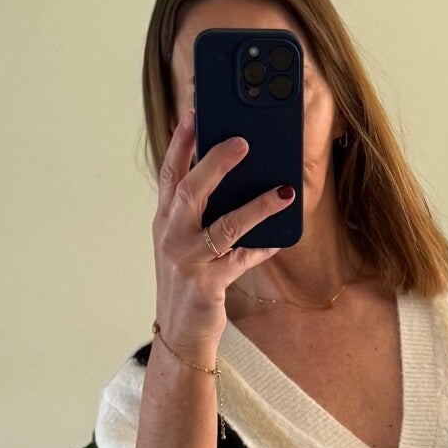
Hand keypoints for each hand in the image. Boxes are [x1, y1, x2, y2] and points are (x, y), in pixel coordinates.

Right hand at [152, 103, 295, 352]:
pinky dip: (263, 248)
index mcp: (165, 221)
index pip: (170, 173)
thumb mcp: (185, 245)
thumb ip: (201, 215)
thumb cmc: (188, 284)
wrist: (180, 335)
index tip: (193, 112)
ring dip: (255, 206)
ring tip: (282, 191)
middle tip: (242, 141)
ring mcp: (188, 260)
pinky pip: (242, 260)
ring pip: (224, 225)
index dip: (181, 141)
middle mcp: (171, 236)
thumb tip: (236, 181)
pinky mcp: (207, 284)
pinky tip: (280, 239)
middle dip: (216, 162)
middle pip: (191, 189)